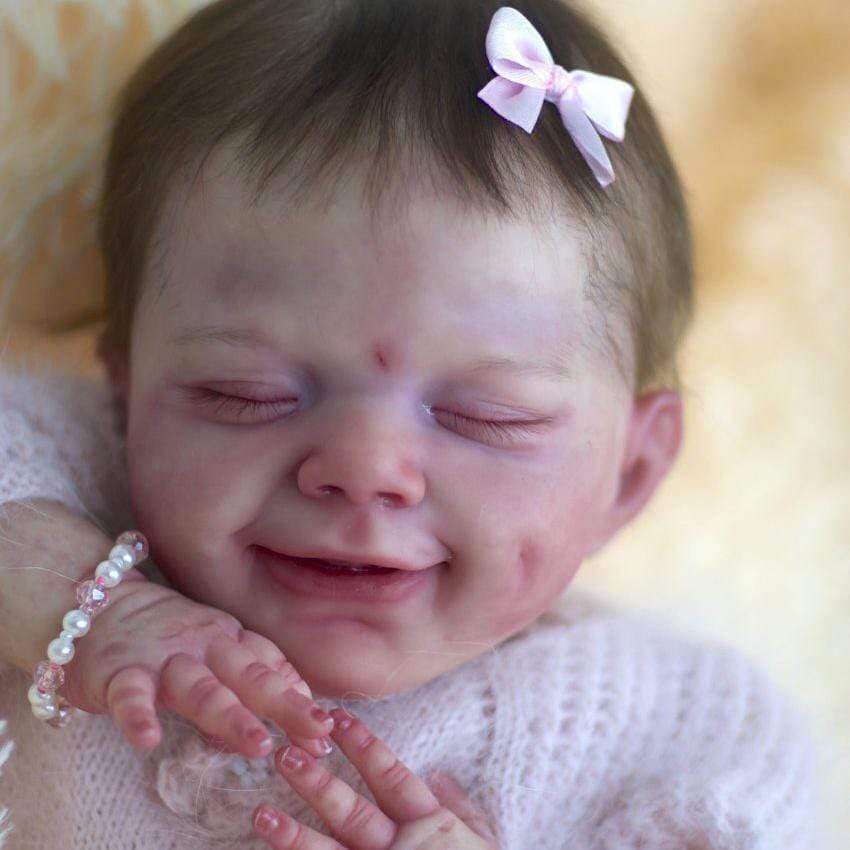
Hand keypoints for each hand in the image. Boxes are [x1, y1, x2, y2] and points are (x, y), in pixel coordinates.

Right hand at [61, 577, 336, 759]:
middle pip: (250, 676)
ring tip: (258, 743)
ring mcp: (164, 658)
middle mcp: (204, 646)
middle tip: (317, 733)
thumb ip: (241, 689)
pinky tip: (149, 740)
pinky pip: (130, 695)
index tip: (330, 726)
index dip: (300, 695)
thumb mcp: (209, 654)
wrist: (94, 606)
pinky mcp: (119, 672)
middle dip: (286, 705)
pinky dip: (138, 717)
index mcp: (229, 641)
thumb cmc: (163, 638)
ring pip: (201, 687)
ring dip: (231, 716)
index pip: (271, 667)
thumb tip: (277, 730)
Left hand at [251, 707, 498, 848]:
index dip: (363, 745)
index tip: (337, 717)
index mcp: (432, 827)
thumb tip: (438, 775)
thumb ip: (462, 808)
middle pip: (352, 812)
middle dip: (317, 784)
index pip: (390, 776)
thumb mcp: (483, 842)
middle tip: (284, 755)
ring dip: (295, 836)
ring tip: (261, 814)